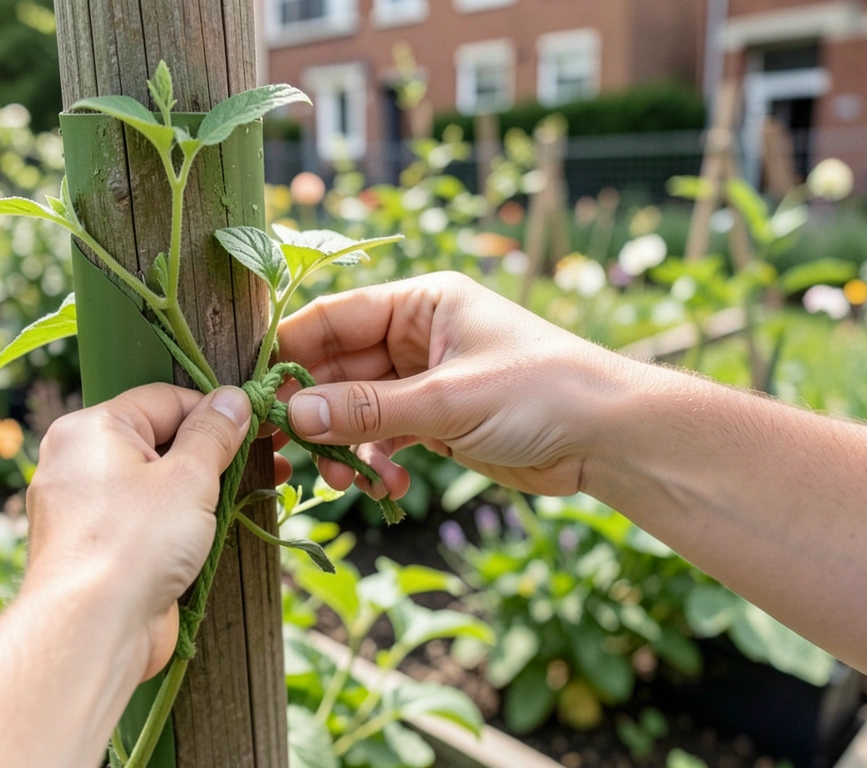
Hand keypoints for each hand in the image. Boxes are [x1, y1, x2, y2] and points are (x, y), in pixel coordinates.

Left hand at [24, 383, 252, 679]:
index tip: (261, 426)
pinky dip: (180, 522)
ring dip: (203, 489)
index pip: (164, 399)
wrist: (92, 631)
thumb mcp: (189, 476)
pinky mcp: (97, 550)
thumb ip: (214, 433)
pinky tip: (218, 529)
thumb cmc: (136, 542)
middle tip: (272, 458)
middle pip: (159, 440)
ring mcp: (84, 509)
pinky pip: (145, 520)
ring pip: (155, 484)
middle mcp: (78, 462)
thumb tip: (234, 398)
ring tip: (257, 491)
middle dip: (215, 451)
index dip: (216, 410)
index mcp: (90, 429)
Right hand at [273, 272, 639, 498]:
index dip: (291, 351)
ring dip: (344, 445)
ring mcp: (427, 379)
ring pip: (357, 409)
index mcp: (421, 302)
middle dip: (316, 412)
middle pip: (339, 368)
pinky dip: (377, 461)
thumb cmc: (541, 392)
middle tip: (287, 453)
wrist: (611, 438)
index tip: (255, 390)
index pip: (335, 317)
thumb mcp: (448, 399)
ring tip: (343, 481)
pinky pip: (385, 436)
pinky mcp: (438, 420)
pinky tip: (387, 486)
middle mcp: (419, 335)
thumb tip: (293, 415)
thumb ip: (367, 408)